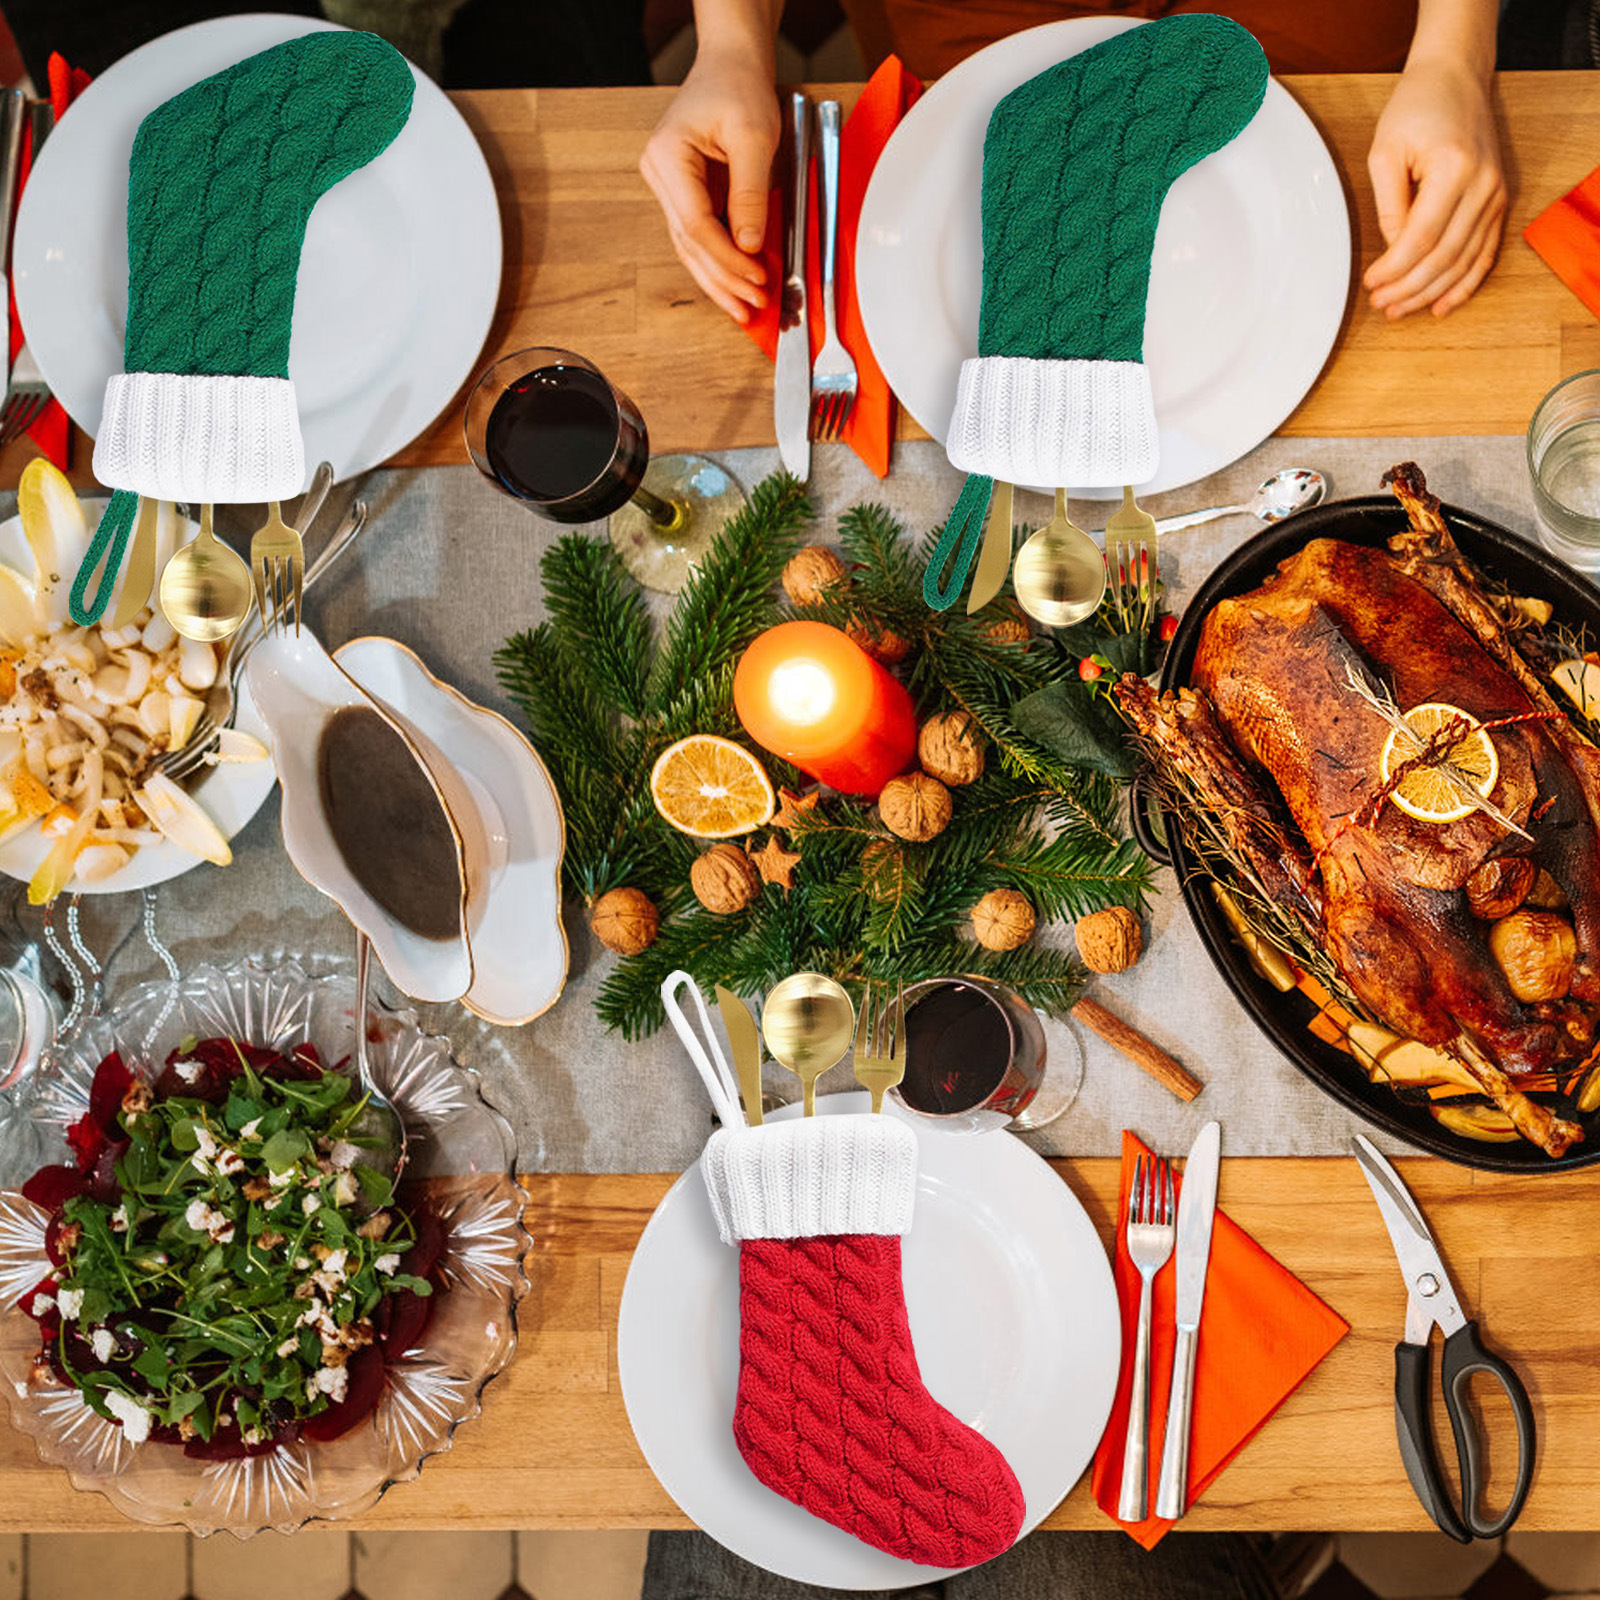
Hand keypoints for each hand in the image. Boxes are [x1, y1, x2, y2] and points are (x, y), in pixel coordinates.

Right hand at [640, 47, 779, 323]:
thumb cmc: (739, 87)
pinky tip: (736, 284)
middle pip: (689, 244)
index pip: (695, 225)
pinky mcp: (688, 194)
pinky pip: (702, 236)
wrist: (731, 64)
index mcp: (668, 158)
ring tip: (744, 309)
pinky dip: (720, 262)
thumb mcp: (754, 136)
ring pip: (692, 248)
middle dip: (722, 280)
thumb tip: (749, 245)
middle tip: (752, 307)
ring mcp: (671, 187)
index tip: (757, 278)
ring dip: (719, 280)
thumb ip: (751, 192)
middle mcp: (661, 176)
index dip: (727, 258)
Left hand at [1364, 56, 1506, 318]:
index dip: (1393, 269)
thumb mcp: (1385, 153)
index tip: (1370, 283)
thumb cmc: (1416, 108)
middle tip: (1381, 304)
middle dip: (1409, 288)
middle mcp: (1483, 184)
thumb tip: (1392, 250)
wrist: (1455, 78)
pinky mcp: (1498, 201)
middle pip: (1444, 256)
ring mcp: (1495, 194)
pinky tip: (1441, 305)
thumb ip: (1389, 206)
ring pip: (1464, 261)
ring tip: (1400, 309)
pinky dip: (1464, 283)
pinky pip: (1485, 252)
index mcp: (1454, 169)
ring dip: (1430, 292)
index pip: (1420, 238)